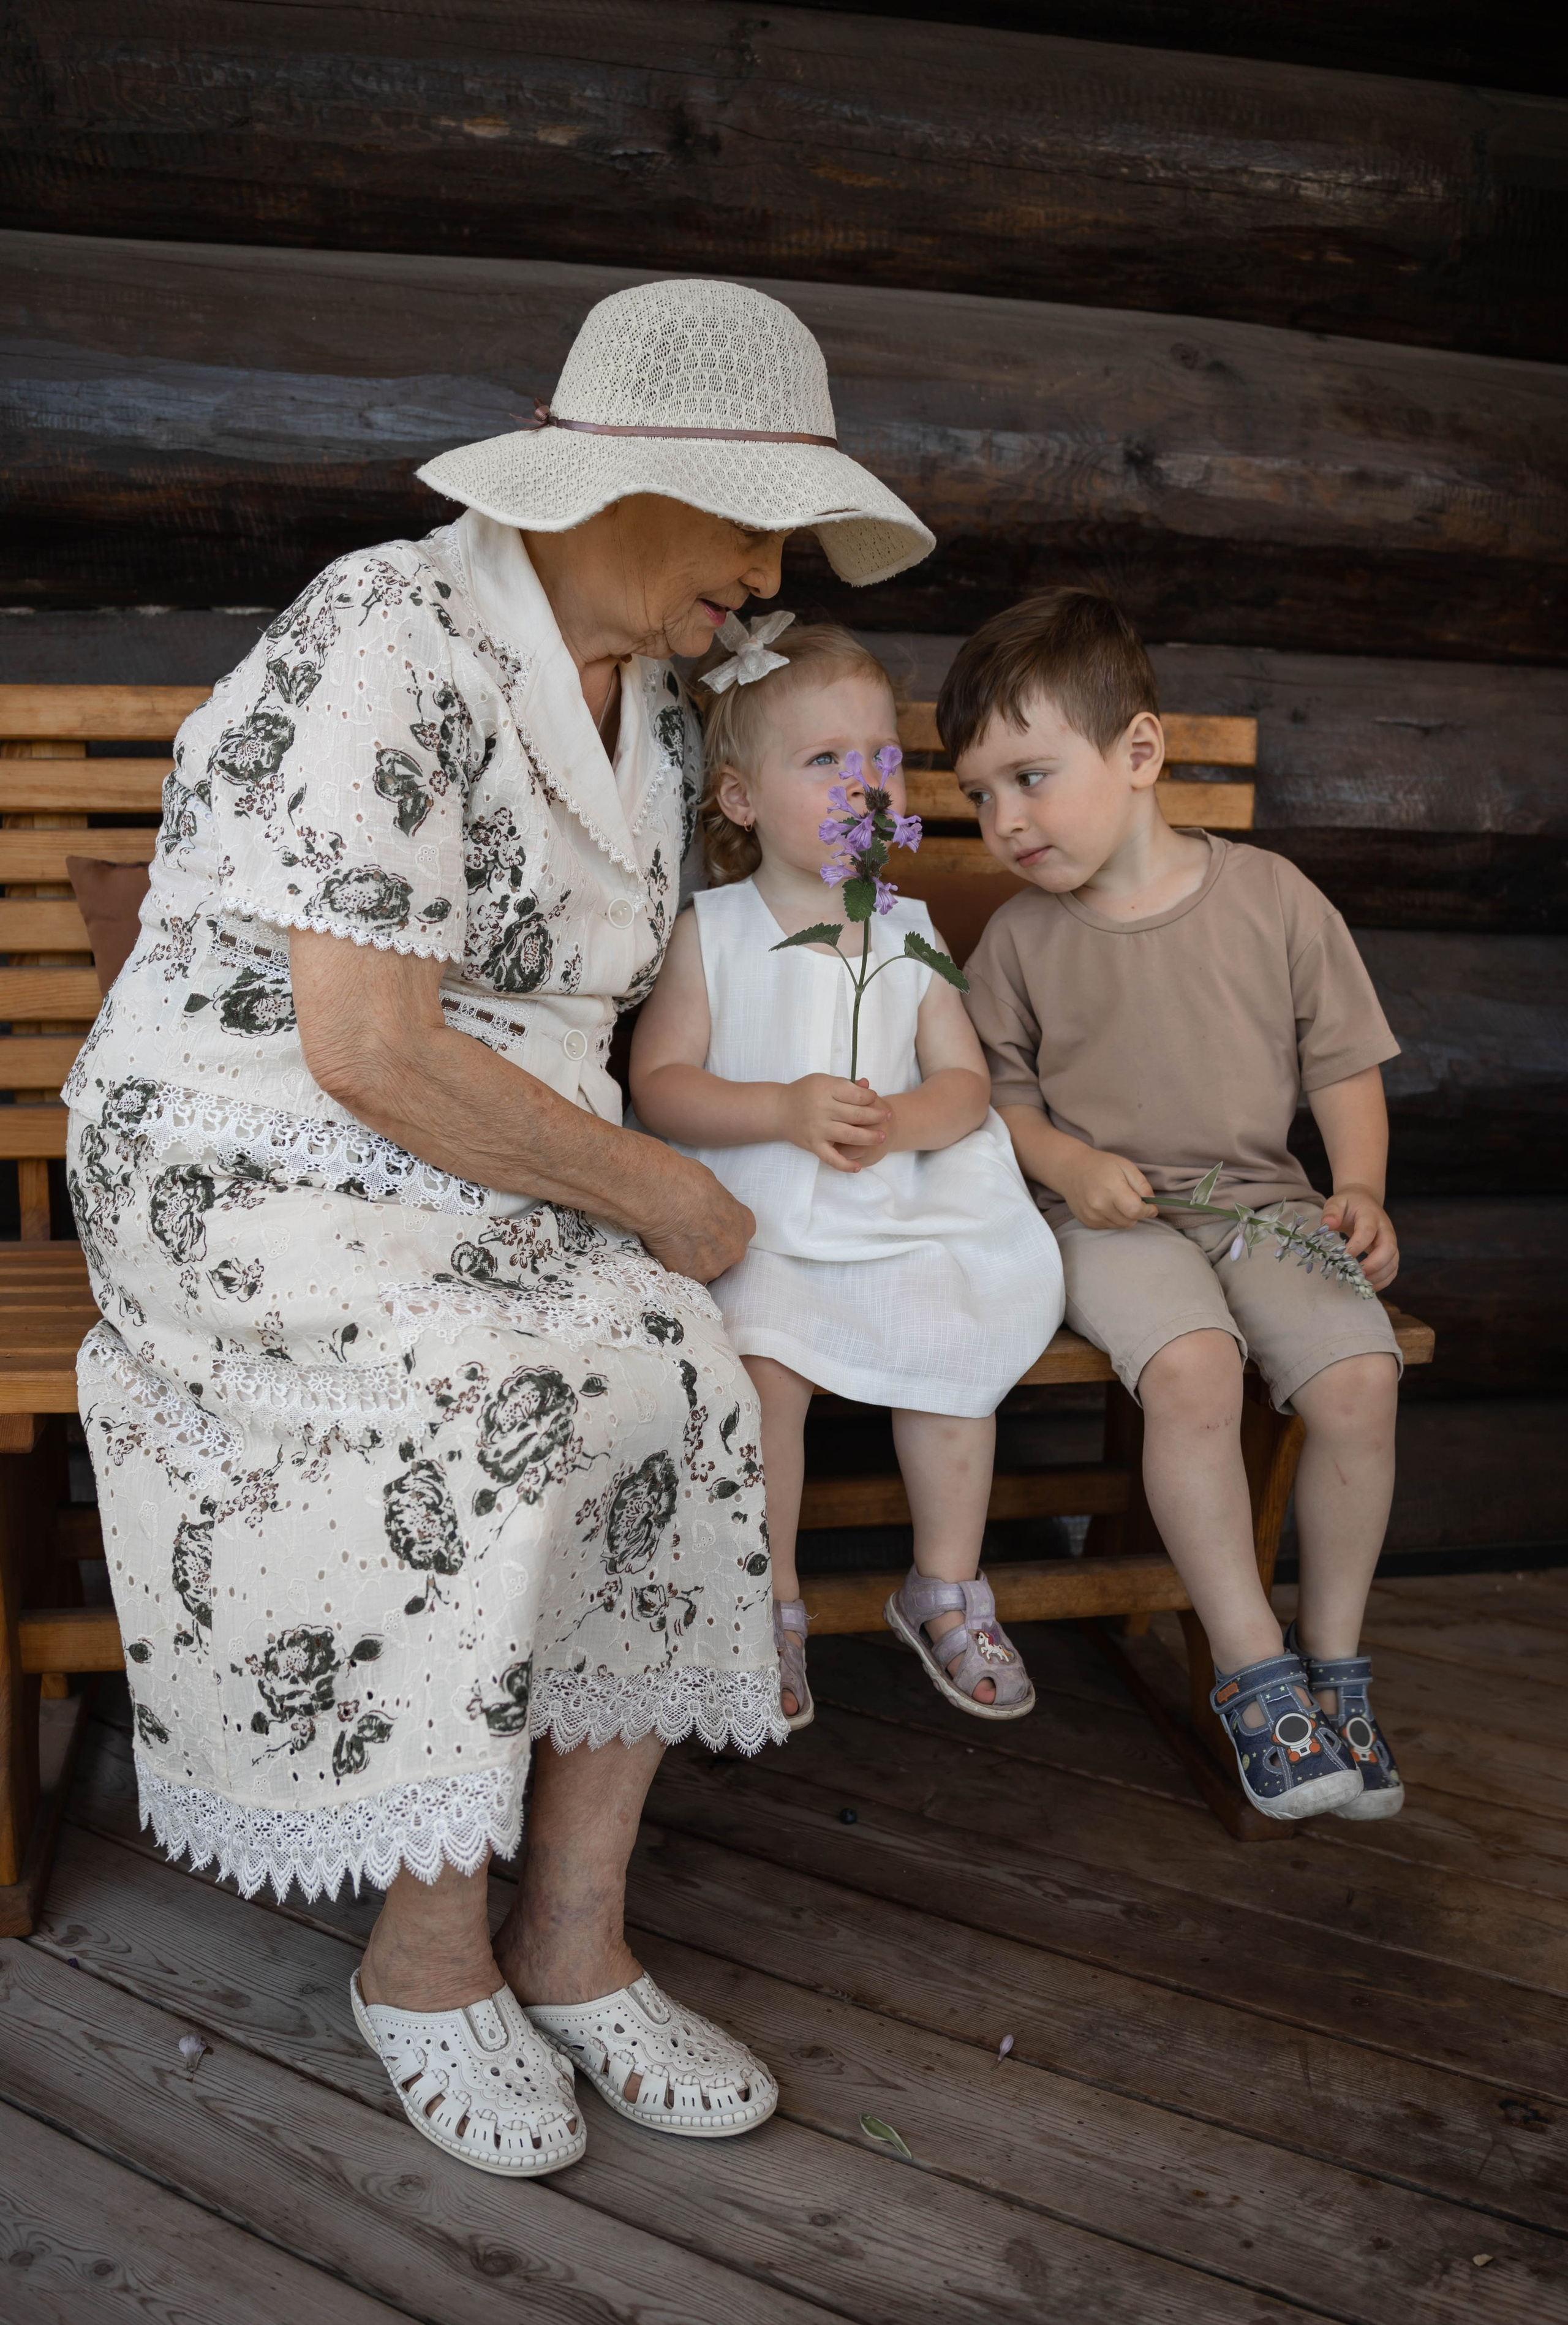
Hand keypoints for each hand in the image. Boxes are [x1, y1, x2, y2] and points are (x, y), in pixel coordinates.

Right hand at [635, 1148, 756, 1282]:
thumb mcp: (712, 1186)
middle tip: (685, 1234)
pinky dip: (671, 1265)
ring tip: (670, 1240)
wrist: (664, 1197)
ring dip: (689, 1259)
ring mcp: (713, 1266)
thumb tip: (706, 1205)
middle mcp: (735, 1250)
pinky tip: (661, 1249)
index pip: (737, 1234)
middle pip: (723, 1255)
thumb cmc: (687, 1182)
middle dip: (706, 1248)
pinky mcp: (688, 1276)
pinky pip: (681, 1274)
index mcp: (746, 1224)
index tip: (704, 1226)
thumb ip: (717, 1204)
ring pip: (702, 1268)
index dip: (718, 1230)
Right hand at [778, 1074, 889, 1172]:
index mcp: (825, 1089)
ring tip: (882, 1137)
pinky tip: (858, 1167)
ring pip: (849, 1135)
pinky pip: (831, 1158)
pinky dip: (845, 1165)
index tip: (875, 1098)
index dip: (870, 1097)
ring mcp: (818, 1128)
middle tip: (888, 1116)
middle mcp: (822, 1109)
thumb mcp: (823, 1081)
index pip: (856, 1095)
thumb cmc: (805, 1093)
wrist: (778, 1110)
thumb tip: (868, 1086)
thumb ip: (845, 1085)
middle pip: (857, 1114)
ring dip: (869, 1137)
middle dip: (876, 1115)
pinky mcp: (813, 1145)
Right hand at [1054, 1144, 1157, 1229]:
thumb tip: (1152, 1202)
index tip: (1151, 1206)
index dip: (1148, 1210)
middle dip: (1137, 1213)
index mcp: (1111, 1189)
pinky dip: (1113, 1219)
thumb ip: (1142, 1184)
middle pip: (1130, 1221)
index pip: (1136, 1210)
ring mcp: (1092, 1215)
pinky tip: (1108, 1205)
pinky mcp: (1087, 1222)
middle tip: (1133, 1200)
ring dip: (1125, 1217)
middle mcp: (1100, 1205)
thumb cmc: (1101, 1165)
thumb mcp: (1125, 1166)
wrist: (1071, 1169)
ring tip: (1119, 1201)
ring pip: (1120, 1225)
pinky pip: (1109, 1226)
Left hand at [1321, 1184, 1398, 1290]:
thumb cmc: (1349, 1203)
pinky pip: (1392, 1268)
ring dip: (1379, 1276)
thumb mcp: (1337, 1201)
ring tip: (1361, 1283)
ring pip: (1393, 1261)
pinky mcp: (1390, 1251)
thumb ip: (1332, 1211)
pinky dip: (1384, 1280)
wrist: (1364, 1201)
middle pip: (1388, 1248)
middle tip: (1356, 1274)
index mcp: (1371, 1215)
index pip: (1367, 1231)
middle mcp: (1385, 1229)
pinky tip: (1368, 1286)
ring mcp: (1390, 1241)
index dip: (1356, 1246)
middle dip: (1374, 1264)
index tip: (1341, 1258)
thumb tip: (1328, 1224)